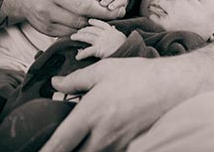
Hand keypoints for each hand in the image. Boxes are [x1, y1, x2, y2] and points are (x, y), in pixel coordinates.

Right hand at [4, 0, 133, 35]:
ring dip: (97, 21)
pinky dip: (85, 28)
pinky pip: (71, 31)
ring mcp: (44, 9)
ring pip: (78, 22)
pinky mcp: (44, 26)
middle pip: (83, 5)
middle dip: (106, 11)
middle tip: (119, 11)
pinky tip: (90, 22)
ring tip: (107, 16)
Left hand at [40, 57, 199, 151]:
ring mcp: (118, 143)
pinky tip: (107, 131)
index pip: (58, 145)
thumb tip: (56, 83)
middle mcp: (102, 135)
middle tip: (69, 136)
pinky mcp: (131, 146)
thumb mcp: (104, 69)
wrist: (174, 85)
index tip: (40, 151)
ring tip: (91, 129)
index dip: (47, 151)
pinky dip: (103, 145)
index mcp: (90, 114)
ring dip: (87, 145)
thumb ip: (76, 79)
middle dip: (68, 148)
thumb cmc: (139, 75)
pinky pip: (111, 151)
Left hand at [71, 19, 126, 58]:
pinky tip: (77, 56)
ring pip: (86, 37)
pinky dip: (81, 54)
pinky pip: (87, 51)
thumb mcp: (121, 36)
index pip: (101, 24)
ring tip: (73, 37)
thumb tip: (113, 27)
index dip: (94, 22)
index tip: (89, 21)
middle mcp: (104, 34)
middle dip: (83, 30)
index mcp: (111, 31)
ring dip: (78, 37)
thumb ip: (115, 32)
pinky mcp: (98, 50)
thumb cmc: (126, 46)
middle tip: (78, 32)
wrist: (129, 52)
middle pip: (91, 29)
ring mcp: (101, 41)